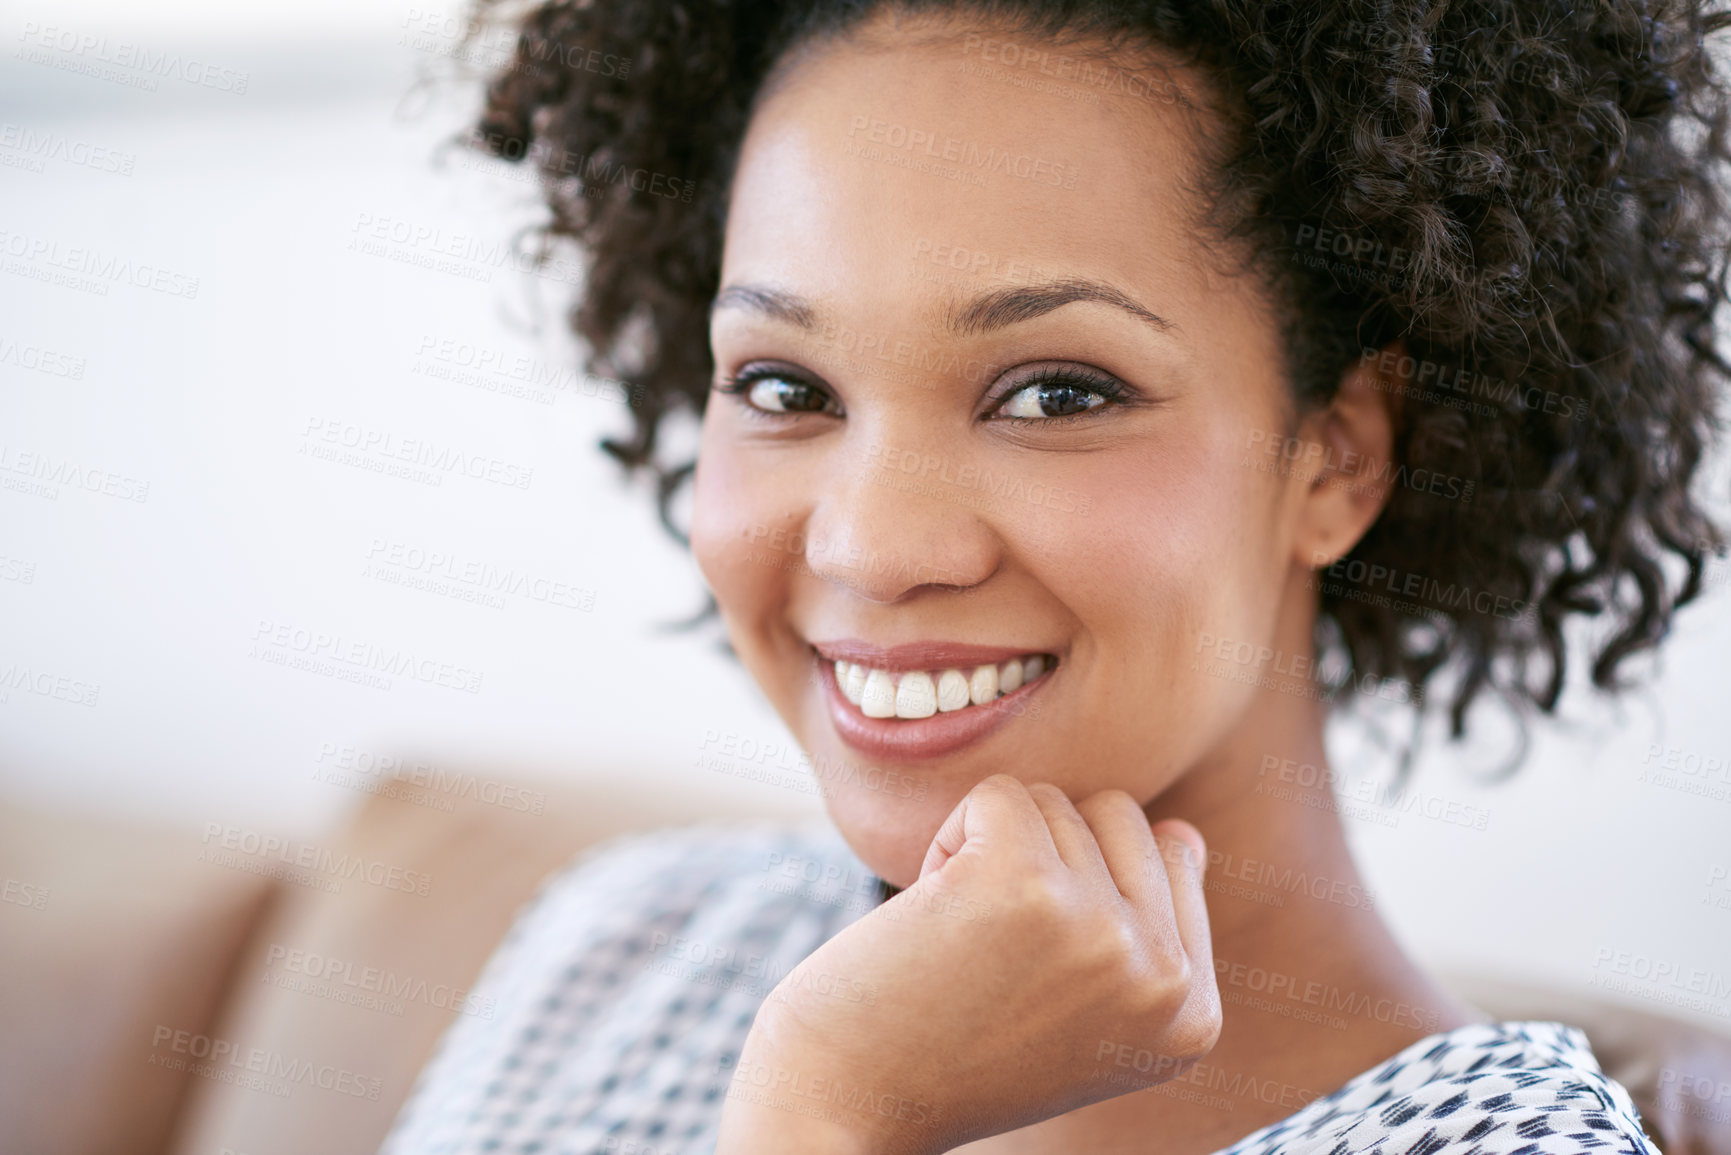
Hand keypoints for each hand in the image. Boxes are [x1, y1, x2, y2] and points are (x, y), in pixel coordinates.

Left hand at [714, 774, 1221, 1154]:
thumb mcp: (1086, 1015)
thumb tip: (1180, 831)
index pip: (1170, 856)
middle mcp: (1165, 978)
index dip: (1080, 886)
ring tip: (960, 944)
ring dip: (988, 854)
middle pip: (1118, 815)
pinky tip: (931, 914)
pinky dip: (949, 836)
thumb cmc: (952, 1051)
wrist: (845, 1108)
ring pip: (1054, 801)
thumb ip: (1146, 933)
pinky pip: (998, 793)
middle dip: (1041, 857)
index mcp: (1192, 1015)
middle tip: (991, 953)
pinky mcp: (1023, 882)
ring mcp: (1102, 929)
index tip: (1031, 974)